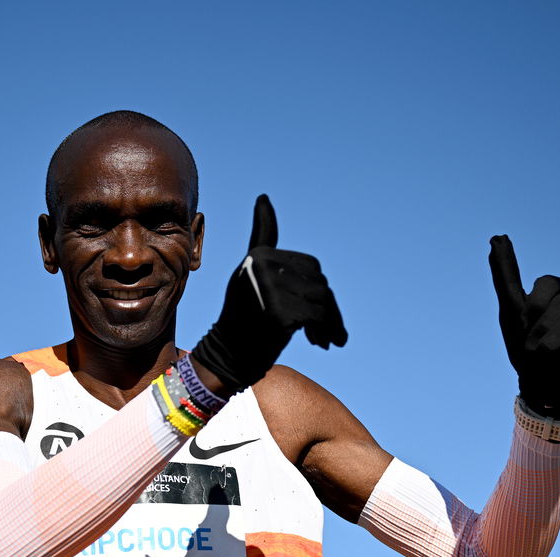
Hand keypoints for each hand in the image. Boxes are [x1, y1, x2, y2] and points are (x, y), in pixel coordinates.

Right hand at [192, 195, 346, 392]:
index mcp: (258, 257)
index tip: (266, 203)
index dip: (315, 281)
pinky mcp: (279, 311)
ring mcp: (269, 287)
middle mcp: (262, 266)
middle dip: (328, 307)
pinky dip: (327, 330)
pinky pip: (319, 316)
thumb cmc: (244, 320)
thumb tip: (263, 197)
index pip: (308, 265)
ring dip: (331, 322)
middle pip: (320, 281)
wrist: (229, 355)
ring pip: (323, 299)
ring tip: (325, 339)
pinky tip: (322, 342)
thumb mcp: (249, 275)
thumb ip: (262, 240)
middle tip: (327, 331)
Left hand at [489, 234, 559, 418]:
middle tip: (536, 349)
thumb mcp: (511, 311)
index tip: (525, 328)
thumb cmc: (527, 349)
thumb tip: (495, 235)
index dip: (532, 311)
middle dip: (544, 329)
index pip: (545, 284)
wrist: (546, 386)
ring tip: (552, 353)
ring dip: (559, 339)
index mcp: (556, 286)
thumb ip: (504, 273)